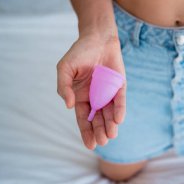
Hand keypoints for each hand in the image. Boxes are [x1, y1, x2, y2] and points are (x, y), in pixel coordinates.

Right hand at [57, 34, 125, 149]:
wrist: (97, 37)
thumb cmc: (79, 53)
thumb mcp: (65, 68)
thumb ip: (63, 86)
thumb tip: (68, 105)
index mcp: (81, 96)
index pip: (83, 118)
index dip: (86, 132)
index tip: (90, 145)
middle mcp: (95, 97)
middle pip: (97, 119)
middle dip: (99, 131)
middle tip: (102, 143)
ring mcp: (108, 92)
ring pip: (110, 113)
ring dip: (110, 125)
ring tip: (111, 135)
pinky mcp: (120, 85)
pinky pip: (120, 100)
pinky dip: (119, 110)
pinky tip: (118, 120)